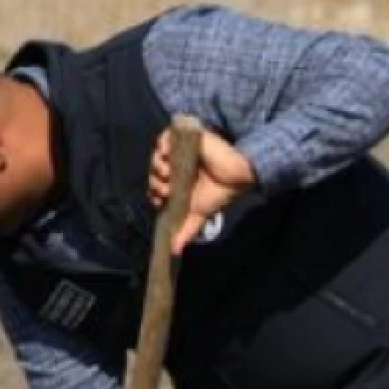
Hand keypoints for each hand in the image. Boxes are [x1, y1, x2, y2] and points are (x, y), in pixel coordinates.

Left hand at [148, 127, 257, 254]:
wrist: (234, 176)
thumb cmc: (219, 194)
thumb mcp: (198, 215)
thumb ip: (186, 231)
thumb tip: (174, 251)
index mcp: (178, 184)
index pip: (156, 186)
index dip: (154, 192)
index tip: (161, 199)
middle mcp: (177, 168)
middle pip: (154, 172)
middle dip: (155, 182)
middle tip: (166, 189)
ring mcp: (180, 153)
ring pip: (157, 156)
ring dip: (156, 165)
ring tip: (167, 173)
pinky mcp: (186, 139)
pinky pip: (165, 137)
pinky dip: (161, 144)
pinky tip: (165, 154)